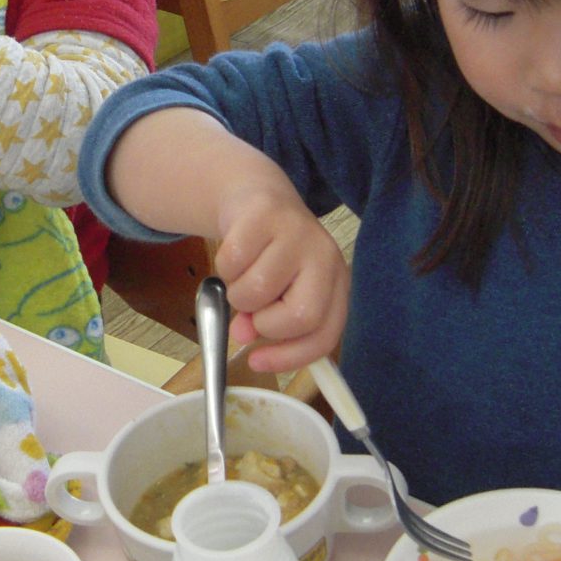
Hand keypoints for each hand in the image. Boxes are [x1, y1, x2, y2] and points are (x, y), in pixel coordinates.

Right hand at [211, 178, 349, 371]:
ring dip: (237, 293)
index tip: (257, 362)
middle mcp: (326, 257)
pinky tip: (233, 256)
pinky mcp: (266, 214)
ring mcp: (298, 233)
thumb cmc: (270, 256)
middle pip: (301, 316)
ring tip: (241, 277)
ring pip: (258, 290)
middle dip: (264, 323)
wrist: (256, 199)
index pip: (323, 335)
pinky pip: (233, 261)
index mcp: (336, 284)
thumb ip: (266, 322)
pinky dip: (223, 267)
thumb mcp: (278, 294)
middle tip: (250, 311)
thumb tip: (243, 335)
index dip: (290, 357)